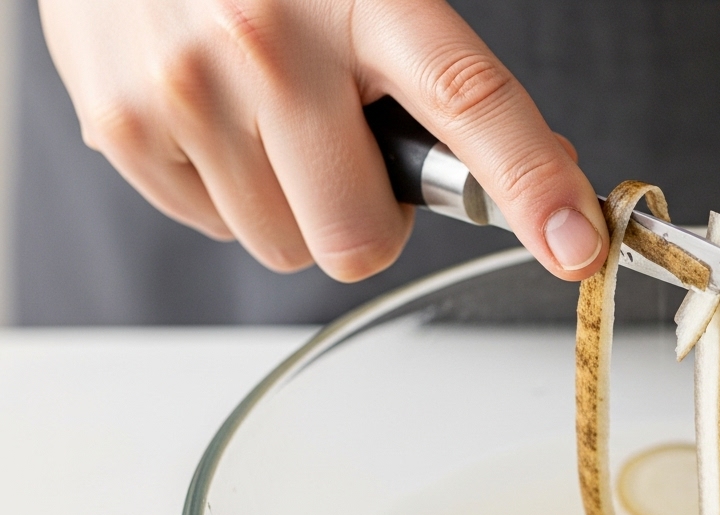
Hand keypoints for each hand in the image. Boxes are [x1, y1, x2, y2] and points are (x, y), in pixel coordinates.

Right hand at [39, 0, 607, 281]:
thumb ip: (449, 74)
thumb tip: (542, 168)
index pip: (468, 102)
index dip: (531, 184)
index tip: (578, 246)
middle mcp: (268, 42)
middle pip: (358, 237)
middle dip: (370, 218)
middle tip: (349, 149)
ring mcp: (185, 90)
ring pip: (288, 248)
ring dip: (299, 206)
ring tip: (270, 117)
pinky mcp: (122, 129)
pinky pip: (217, 230)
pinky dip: (233, 192)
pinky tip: (219, 119)